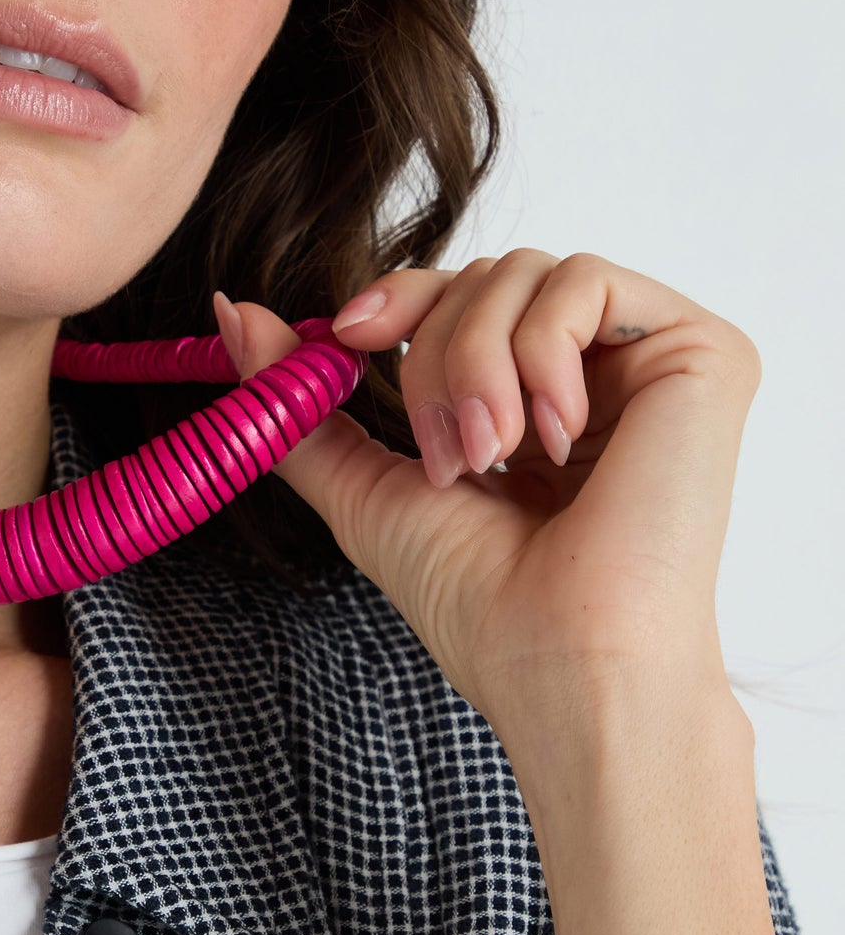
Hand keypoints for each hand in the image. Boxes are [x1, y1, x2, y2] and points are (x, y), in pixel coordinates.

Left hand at [214, 251, 760, 745]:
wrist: (566, 662)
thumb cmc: (482, 604)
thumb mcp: (366, 489)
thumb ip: (301, 405)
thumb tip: (232, 312)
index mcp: (531, 405)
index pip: (458, 298)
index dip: (396, 300)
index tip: (344, 336)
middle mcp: (596, 377)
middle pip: (483, 277)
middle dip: (434, 359)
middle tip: (450, 458)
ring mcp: (650, 364)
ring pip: (525, 271)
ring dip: (478, 363)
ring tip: (493, 458)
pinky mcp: (703, 353)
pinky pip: (586, 280)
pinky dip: (542, 351)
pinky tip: (557, 436)